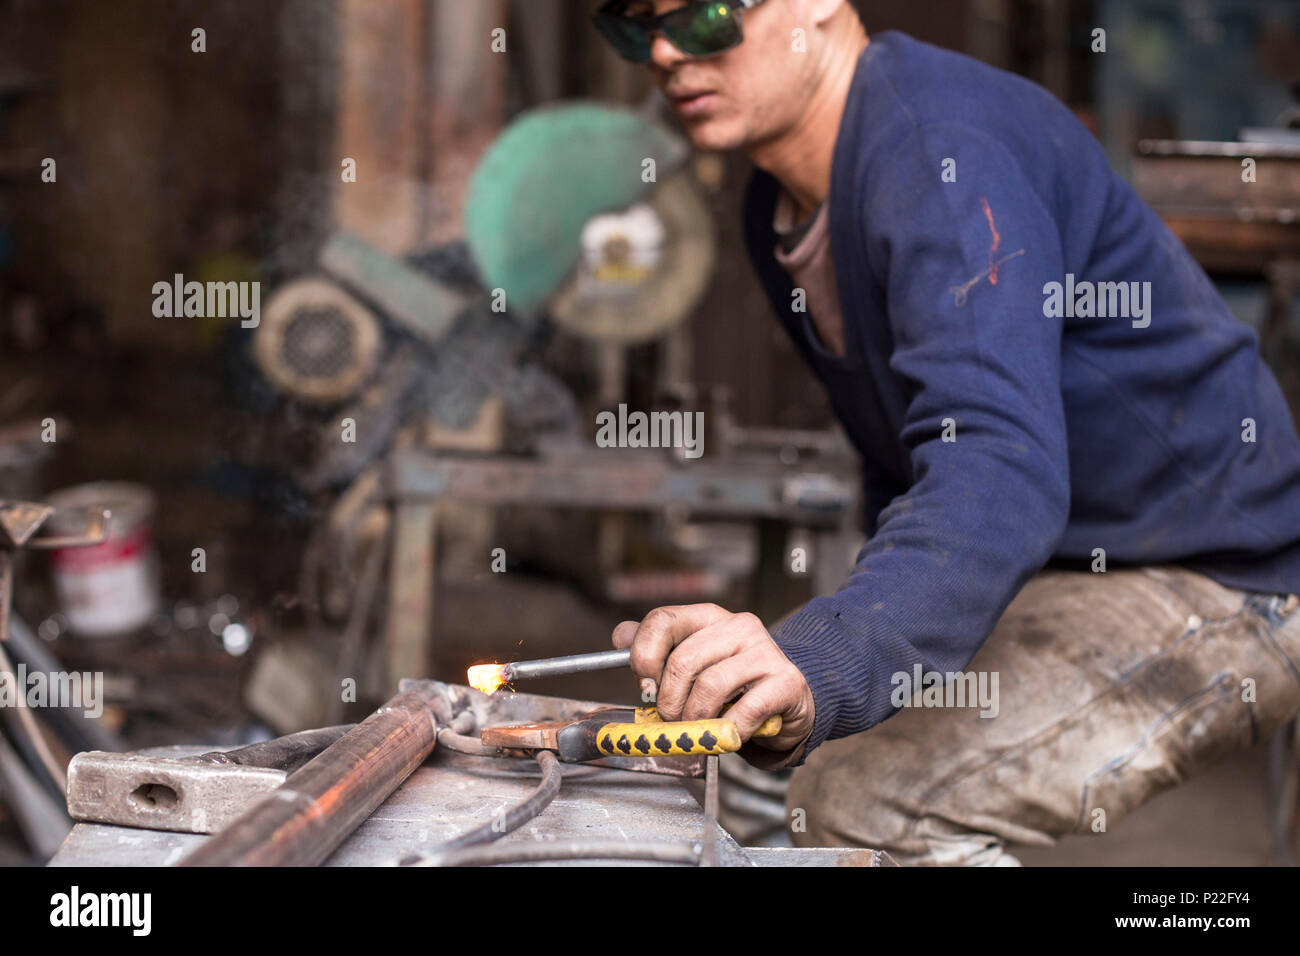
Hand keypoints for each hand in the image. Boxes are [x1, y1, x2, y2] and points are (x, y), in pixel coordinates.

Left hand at [612, 604, 813, 751]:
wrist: (788, 702)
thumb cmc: (734, 685)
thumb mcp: (694, 664)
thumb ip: (657, 650)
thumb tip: (621, 636)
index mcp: (708, 617)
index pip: (663, 620)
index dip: (644, 656)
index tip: (645, 688)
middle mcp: (737, 626)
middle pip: (683, 660)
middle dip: (669, 701)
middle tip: (672, 720)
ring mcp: (764, 651)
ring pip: (710, 686)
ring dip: (696, 719)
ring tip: (699, 730)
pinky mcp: (786, 681)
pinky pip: (744, 711)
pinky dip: (727, 731)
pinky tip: (727, 736)